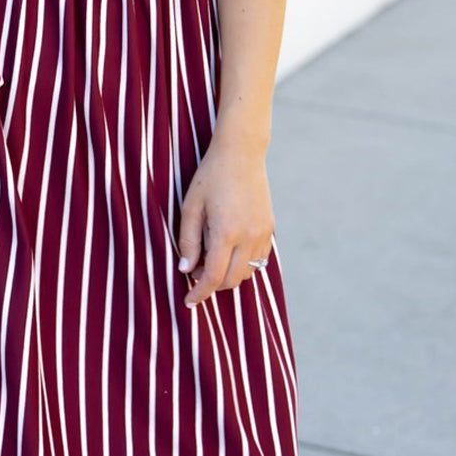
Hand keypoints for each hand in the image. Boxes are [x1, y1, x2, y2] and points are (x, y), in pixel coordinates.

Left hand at [175, 137, 274, 307]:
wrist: (241, 153)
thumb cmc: (210, 177)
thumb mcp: (191, 207)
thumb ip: (188, 241)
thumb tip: (186, 270)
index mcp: (226, 232)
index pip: (214, 277)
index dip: (200, 293)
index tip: (189, 302)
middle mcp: (249, 237)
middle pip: (232, 280)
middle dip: (213, 284)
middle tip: (195, 270)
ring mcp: (263, 233)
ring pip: (247, 272)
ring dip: (229, 274)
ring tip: (211, 255)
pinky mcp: (269, 228)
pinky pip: (258, 259)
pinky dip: (243, 264)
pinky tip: (229, 249)